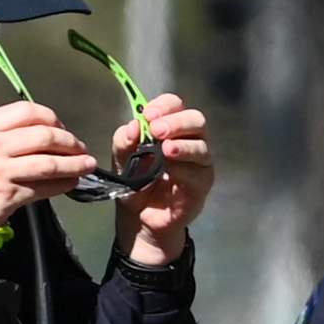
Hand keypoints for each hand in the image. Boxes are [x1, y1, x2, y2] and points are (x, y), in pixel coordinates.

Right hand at [0, 100, 97, 261]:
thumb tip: (24, 140)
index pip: (27, 111)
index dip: (51, 118)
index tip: (61, 128)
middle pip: (45, 134)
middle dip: (70, 141)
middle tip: (80, 148)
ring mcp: (0, 170)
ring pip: (50, 161)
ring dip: (75, 163)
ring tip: (87, 165)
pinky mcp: (8, 196)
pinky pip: (44, 187)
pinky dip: (63, 184)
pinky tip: (71, 184)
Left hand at [114, 89, 216, 266]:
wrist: (138, 217)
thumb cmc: (135, 181)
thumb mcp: (121, 159)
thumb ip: (124, 141)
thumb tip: (134, 126)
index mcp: (171, 128)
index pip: (175, 105)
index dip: (164, 106)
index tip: (147, 115)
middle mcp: (190, 140)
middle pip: (196, 120)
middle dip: (176, 122)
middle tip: (157, 130)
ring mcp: (199, 162)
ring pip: (201, 146)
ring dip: (183, 145)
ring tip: (166, 150)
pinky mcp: (201, 184)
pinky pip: (198, 173)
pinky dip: (183, 169)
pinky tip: (170, 170)